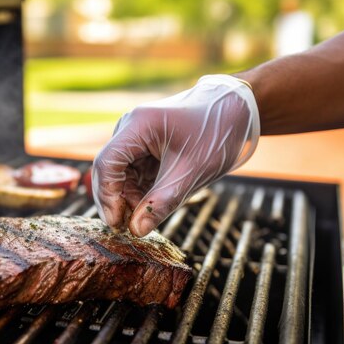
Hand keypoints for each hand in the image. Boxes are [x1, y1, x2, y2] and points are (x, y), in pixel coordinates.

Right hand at [92, 74, 259, 236]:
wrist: (236, 113)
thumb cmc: (216, 134)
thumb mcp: (190, 173)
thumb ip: (161, 203)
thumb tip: (136, 231)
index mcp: (138, 125)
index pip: (106, 163)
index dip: (107, 196)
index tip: (117, 223)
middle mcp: (130, 127)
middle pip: (109, 170)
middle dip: (117, 200)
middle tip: (131, 226)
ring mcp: (135, 136)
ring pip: (120, 174)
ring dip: (130, 197)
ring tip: (148, 215)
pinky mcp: (143, 145)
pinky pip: (132, 172)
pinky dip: (140, 190)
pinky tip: (153, 203)